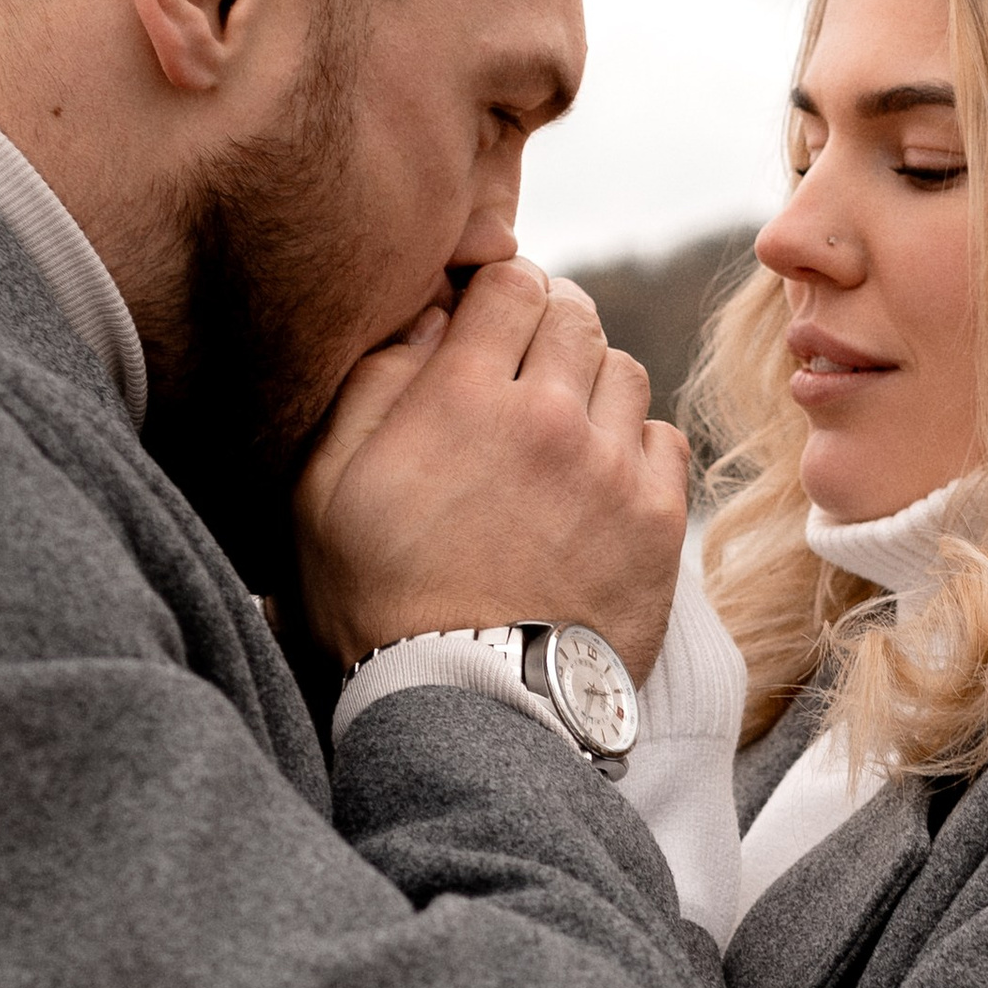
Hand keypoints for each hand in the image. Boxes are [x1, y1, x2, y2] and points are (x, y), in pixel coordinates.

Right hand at [295, 264, 688, 681]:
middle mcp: (549, 417)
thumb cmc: (376, 601)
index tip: (486, 322)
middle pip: (576, 314)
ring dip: (592, 386)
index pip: (512, 281)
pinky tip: (596, 480)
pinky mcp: (657, 521)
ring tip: (557, 432)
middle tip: (522, 372)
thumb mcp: (324, 488)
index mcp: (463, 395)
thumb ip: (371, 384)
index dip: (499, 291)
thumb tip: (430, 316)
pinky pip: (663, 439)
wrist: (465, 707)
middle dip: (548, 326)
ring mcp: (611, 468)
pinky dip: (633, 446)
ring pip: (624, 371)